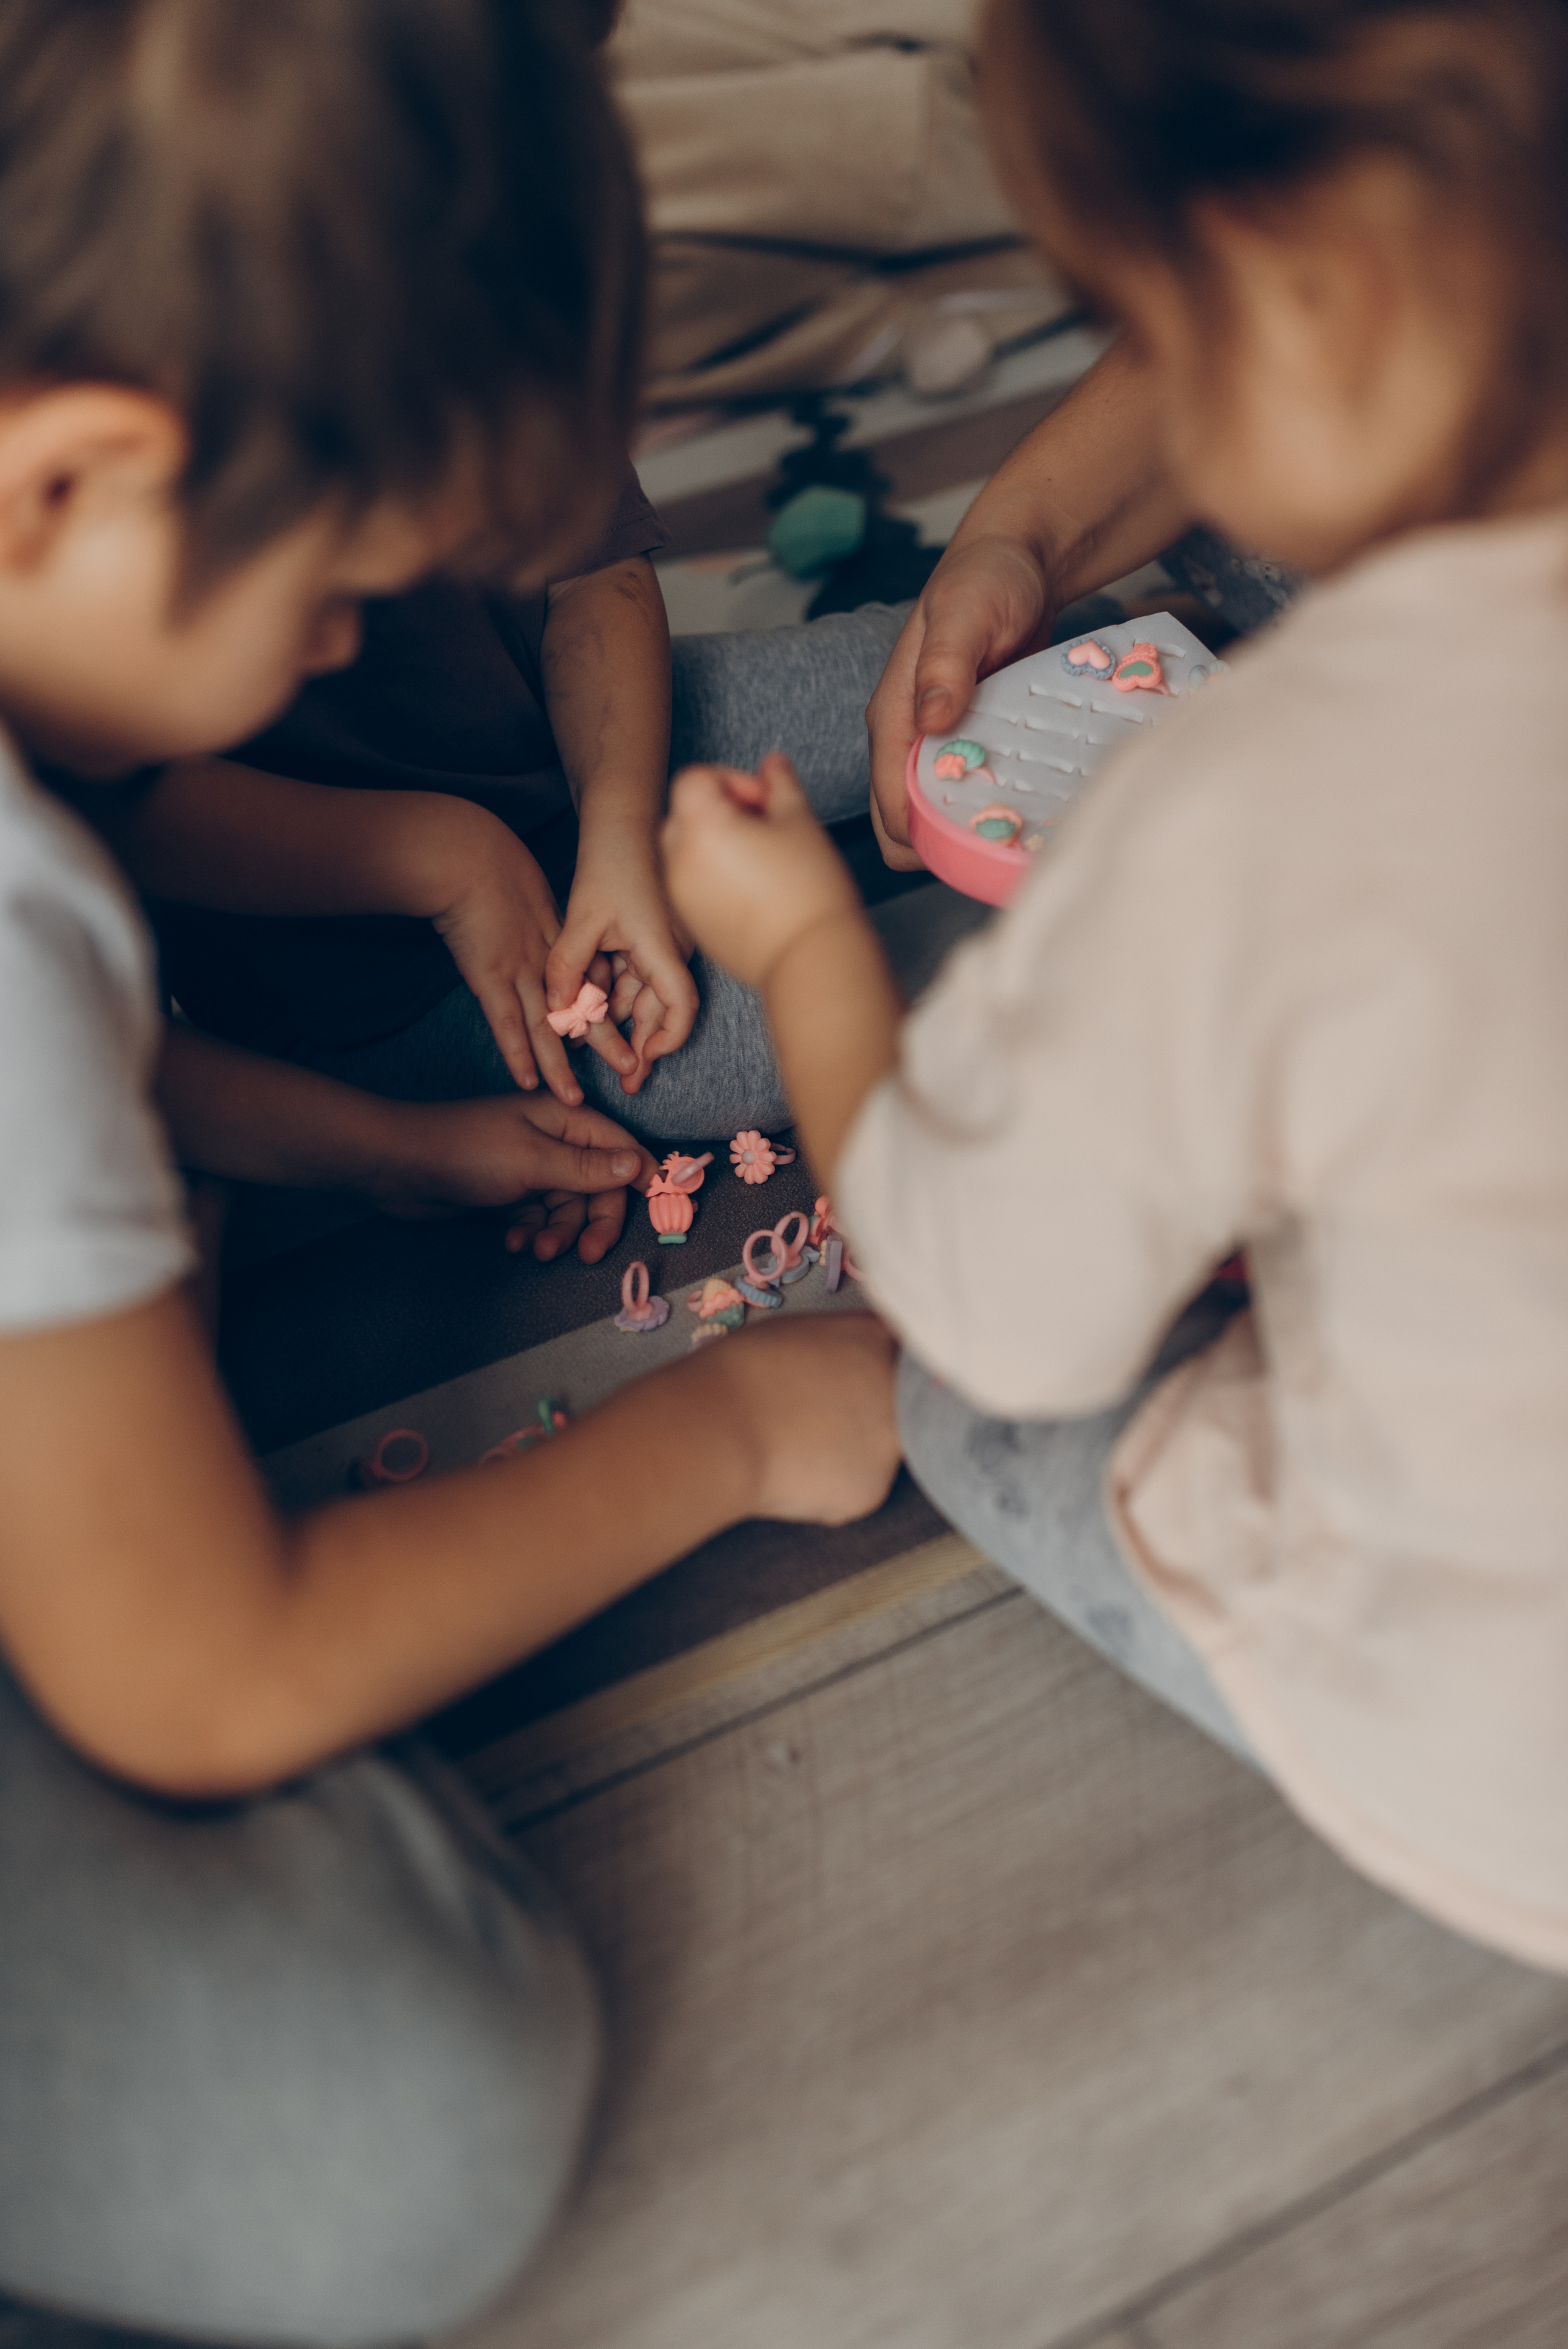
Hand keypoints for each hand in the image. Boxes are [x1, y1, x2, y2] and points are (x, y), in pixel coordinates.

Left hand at [373, 1091, 656, 1264]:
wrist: (399, 1167)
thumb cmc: (467, 1151)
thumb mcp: (534, 1161)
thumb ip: (587, 1169)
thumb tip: (639, 1166)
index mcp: (564, 1120)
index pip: (620, 1149)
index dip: (642, 1179)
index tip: (662, 1210)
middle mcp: (553, 1142)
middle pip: (597, 1187)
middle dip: (594, 1222)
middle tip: (589, 1254)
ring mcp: (530, 1169)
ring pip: (568, 1209)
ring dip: (558, 1234)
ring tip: (536, 1250)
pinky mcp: (509, 1194)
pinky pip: (538, 1219)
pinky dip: (530, 1233)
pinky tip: (513, 1243)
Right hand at [432, 825, 616, 1109]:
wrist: (468, 857)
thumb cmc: (491, 868)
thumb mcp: (525, 894)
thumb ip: (534, 922)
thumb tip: (535, 935)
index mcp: (556, 942)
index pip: (590, 983)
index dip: (606, 1010)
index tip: (621, 1032)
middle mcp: (544, 962)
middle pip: (582, 1010)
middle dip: (606, 1043)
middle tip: (631, 1069)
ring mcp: (519, 971)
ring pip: (547, 1027)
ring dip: (561, 1066)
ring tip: (576, 1098)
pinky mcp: (490, 977)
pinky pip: (508, 1024)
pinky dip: (519, 1054)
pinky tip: (530, 1081)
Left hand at [547, 831, 698, 1095]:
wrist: (624, 818)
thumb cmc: (612, 860)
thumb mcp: (582, 917)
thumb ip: (568, 966)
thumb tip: (555, 1012)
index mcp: (663, 946)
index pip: (681, 1007)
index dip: (669, 1039)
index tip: (644, 1060)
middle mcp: (671, 950)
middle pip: (663, 1010)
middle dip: (644, 1046)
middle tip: (628, 1081)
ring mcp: (663, 944)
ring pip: (645, 994)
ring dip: (624, 1020)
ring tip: (600, 1050)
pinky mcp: (651, 936)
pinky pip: (637, 975)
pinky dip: (618, 993)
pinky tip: (594, 1008)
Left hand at [662, 752, 861, 993]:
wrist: (809, 960)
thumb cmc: (808, 890)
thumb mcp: (799, 821)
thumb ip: (780, 784)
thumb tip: (773, 765)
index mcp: (699, 826)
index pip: (695, 779)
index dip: (732, 780)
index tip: (765, 800)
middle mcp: (678, 859)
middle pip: (685, 813)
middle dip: (721, 810)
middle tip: (765, 826)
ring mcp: (680, 896)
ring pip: (687, 851)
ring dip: (716, 844)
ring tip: (763, 861)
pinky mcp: (691, 925)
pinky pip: (693, 885)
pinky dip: (714, 877)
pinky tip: (755, 891)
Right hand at [717, 1312, 900, 1524]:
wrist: (720, 1430)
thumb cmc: (740, 1373)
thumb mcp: (797, 1334)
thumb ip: (839, 1347)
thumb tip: (844, 1365)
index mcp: (876, 1340)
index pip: (898, 1352)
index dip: (875, 1368)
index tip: (854, 1380)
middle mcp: (898, 1390)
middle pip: (899, 1402)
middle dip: (869, 1411)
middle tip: (822, 1417)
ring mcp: (891, 1443)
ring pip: (877, 1450)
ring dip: (848, 1450)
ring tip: (796, 1447)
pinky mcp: (873, 1490)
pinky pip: (855, 1487)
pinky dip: (829, 1486)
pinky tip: (793, 1475)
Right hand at [865, 533, 1058, 868]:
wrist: (1018, 560)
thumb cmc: (986, 578)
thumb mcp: (966, 612)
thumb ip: (945, 665)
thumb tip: (931, 721)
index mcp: (895, 718)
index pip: (890, 807)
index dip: (922, 840)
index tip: (974, 848)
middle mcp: (911, 740)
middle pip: (907, 827)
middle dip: (946, 848)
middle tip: (1003, 847)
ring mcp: (941, 745)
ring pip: (939, 817)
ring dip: (972, 832)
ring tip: (1021, 833)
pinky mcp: (973, 743)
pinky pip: (972, 794)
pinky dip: (995, 808)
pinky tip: (1032, 807)